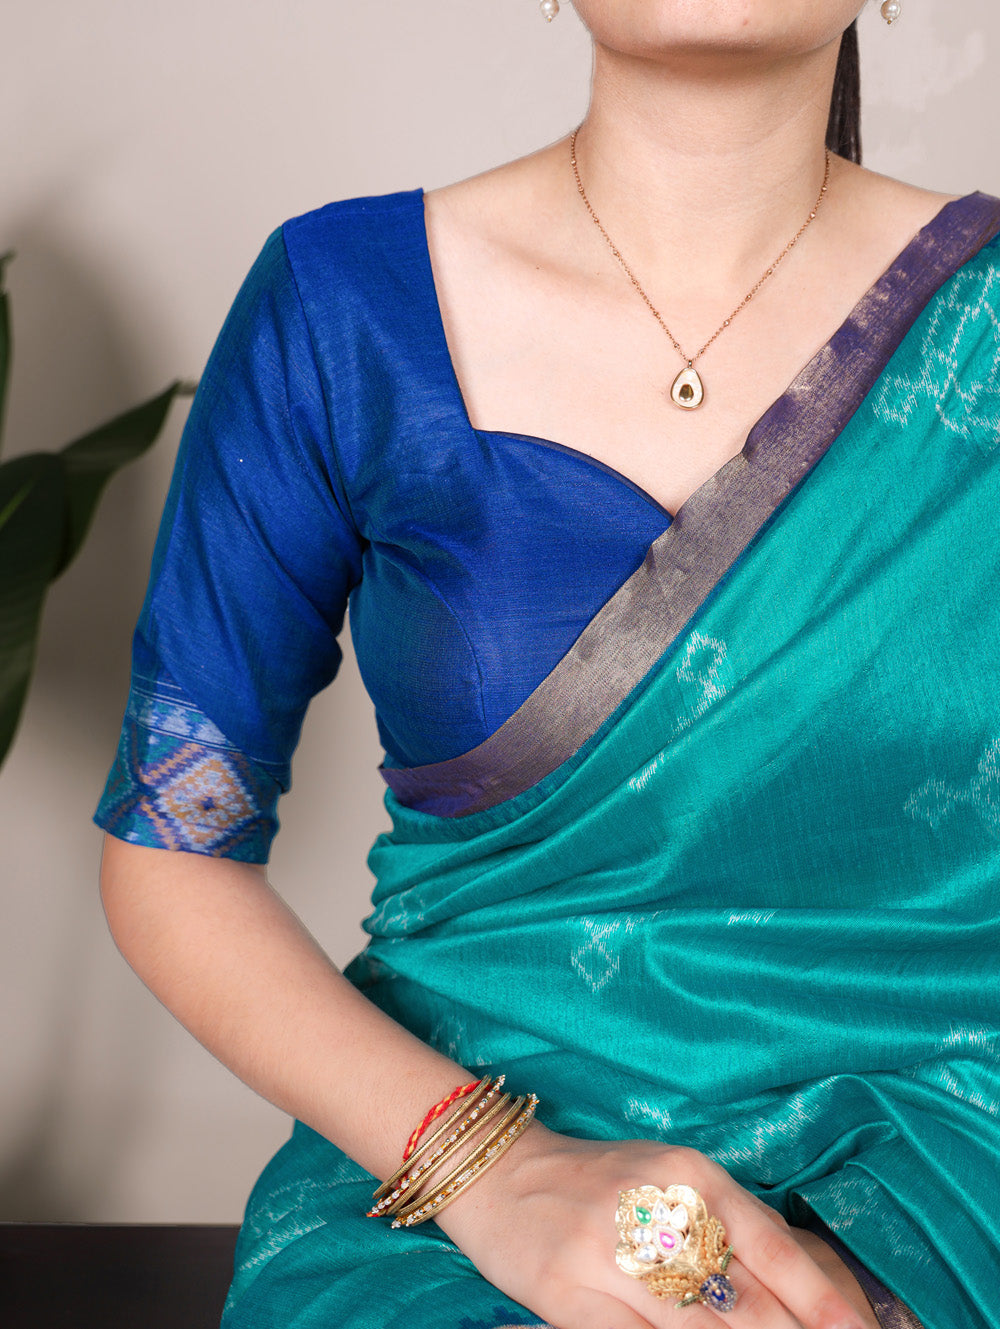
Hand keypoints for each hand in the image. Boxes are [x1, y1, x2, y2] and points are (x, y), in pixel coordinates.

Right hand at [436, 1123, 873, 1328]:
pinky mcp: (569, 1295)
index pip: (772, 1247)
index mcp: (689, 1172)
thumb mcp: (668, 1175)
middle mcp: (654, 1207)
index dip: (821, 1301)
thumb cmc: (599, 1179)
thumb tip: (801, 1289)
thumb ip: (729, 1225)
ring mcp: (609, 1253)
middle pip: (744, 1298)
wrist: (500, 1172)